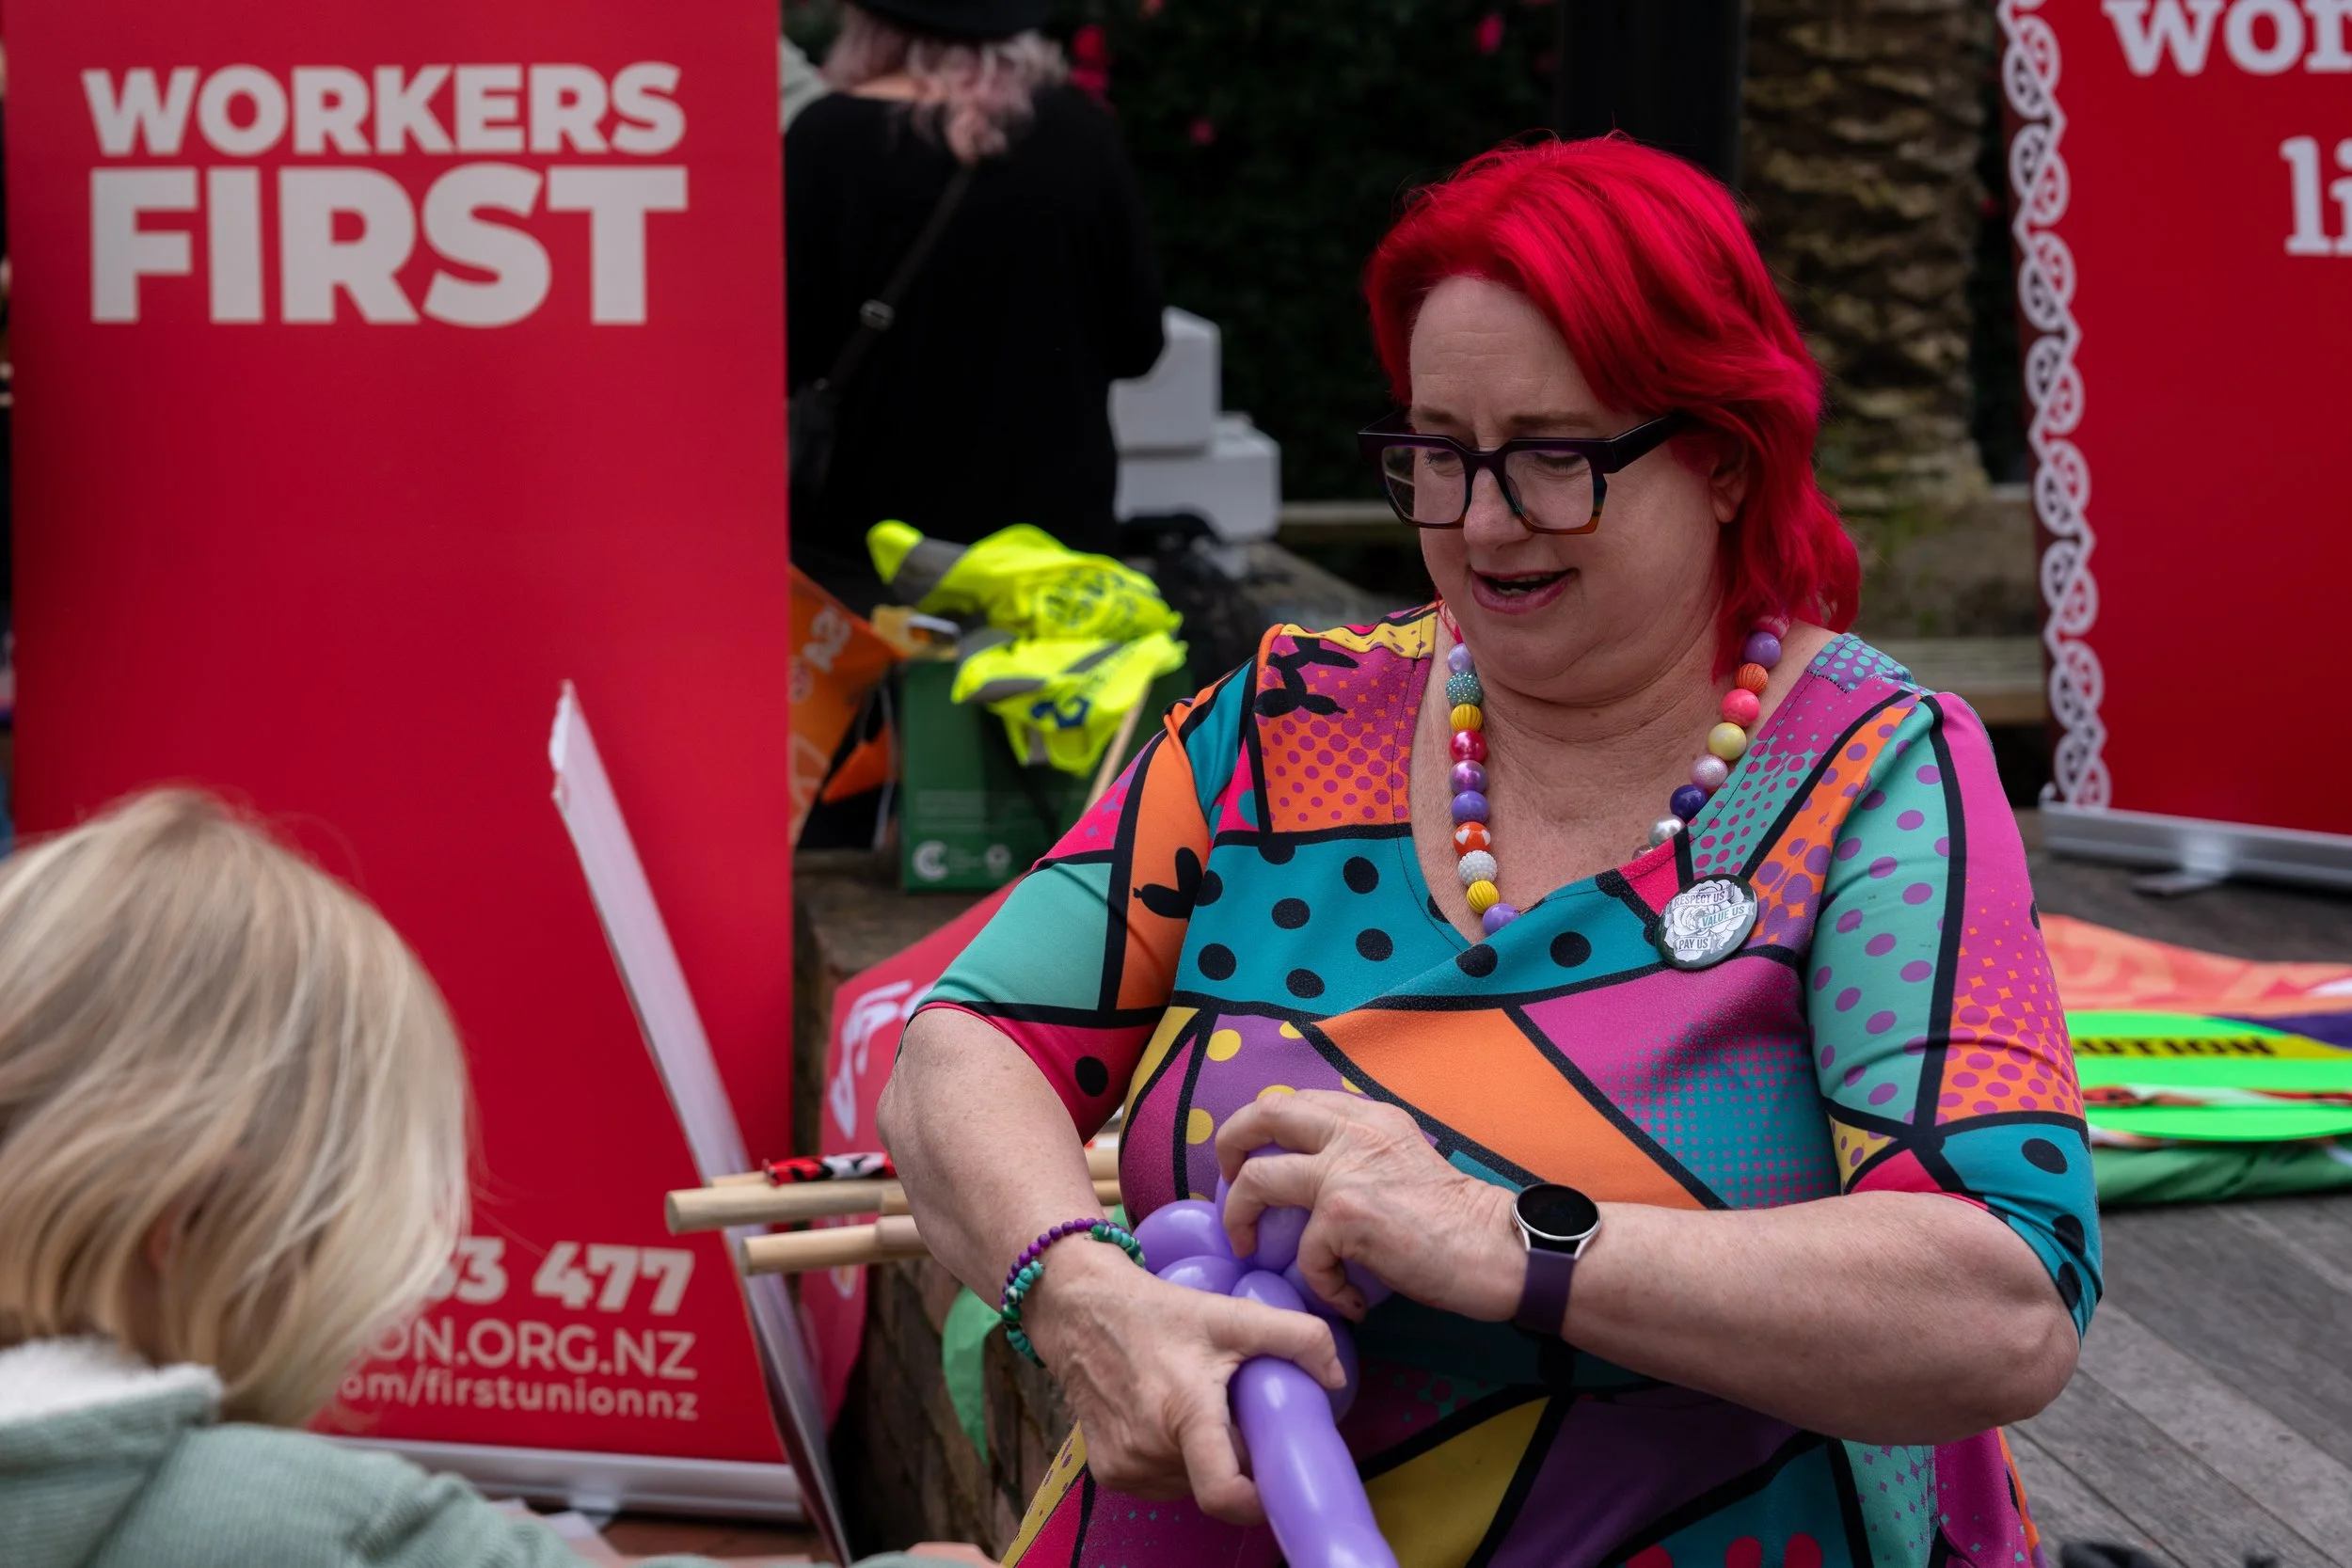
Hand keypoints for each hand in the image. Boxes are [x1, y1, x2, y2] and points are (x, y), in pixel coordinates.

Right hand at [1022, 1239, 1344, 1524]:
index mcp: (1183, 1413)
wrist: (1079, 1309)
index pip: (1224, 1494)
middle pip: (1215, 1482)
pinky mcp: (1107, 1472)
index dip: (1259, 1502)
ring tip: (1200, 1412)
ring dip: (1205, 1461)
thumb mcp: (1230, 1313)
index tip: (1277, 1483)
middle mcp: (1149, 1449)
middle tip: (1237, 1416)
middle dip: (1236, 1458)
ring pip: (1190, 1486)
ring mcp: (1124, 1466)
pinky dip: (1176, 1461)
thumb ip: (1296, 1336)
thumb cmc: (1156, 1312)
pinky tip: (1170, 1421)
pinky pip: (1162, 1483)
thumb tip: (1337, 1377)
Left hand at [1216, 1090, 1522, 1321]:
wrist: (1498, 1248)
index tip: (1251, 1160)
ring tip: (1248, 1247)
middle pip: (1261, 1115)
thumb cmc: (1457, 1221)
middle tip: (1225, 1185)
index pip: (1294, 1102)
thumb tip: (1309, 1180)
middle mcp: (1353, 1131)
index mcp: (1368, 1117)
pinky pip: (1303, 1254)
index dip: (1260, 1128)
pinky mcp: (1347, 1214)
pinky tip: (1349, 1300)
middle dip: (1227, 1146)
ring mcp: (1346, 1170)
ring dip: (1240, 1219)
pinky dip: (1321, 1285)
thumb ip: (1359, 1156)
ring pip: (1256, 1181)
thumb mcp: (1402, 1161)